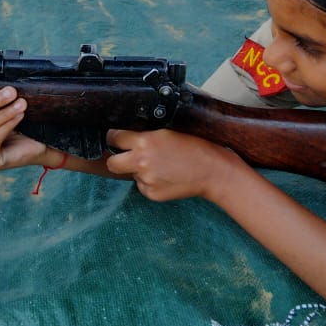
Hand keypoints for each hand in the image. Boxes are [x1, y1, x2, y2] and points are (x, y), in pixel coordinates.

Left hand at [105, 128, 247, 202]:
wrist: (212, 171)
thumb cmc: (195, 146)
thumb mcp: (168, 131)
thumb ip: (146, 134)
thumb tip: (129, 136)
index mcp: (144, 142)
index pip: (114, 137)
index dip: (116, 137)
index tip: (120, 138)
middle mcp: (141, 162)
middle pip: (112, 163)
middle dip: (117, 158)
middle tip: (128, 156)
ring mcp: (146, 180)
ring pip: (130, 174)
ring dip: (138, 170)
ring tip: (160, 165)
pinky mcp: (152, 194)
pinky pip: (142, 186)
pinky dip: (150, 182)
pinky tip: (166, 177)